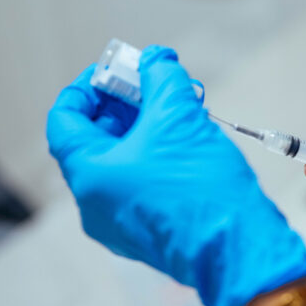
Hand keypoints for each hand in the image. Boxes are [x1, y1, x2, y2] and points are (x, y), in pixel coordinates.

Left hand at [47, 46, 305, 305]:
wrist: (240, 246)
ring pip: (121, 162)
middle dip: (125, 105)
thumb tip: (156, 59)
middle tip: (152, 84)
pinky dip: (154, 155)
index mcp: (90, 175)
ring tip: (178, 108)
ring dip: (145, 128)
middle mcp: (95, 204)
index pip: (65, 120)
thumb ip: (162, 77)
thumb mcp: (179, 115)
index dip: (86, 88)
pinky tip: (185, 139)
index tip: (114, 72)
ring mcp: (119, 222)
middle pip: (95, 139)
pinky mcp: (147, 230)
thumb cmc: (203, 189)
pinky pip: (139, 183)